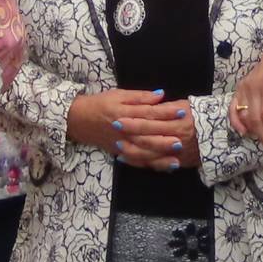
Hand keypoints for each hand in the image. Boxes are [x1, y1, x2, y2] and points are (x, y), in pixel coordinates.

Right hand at [66, 89, 194, 168]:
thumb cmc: (101, 103)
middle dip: (165, 138)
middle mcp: (123, 131)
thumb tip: (160, 95)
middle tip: (183, 139)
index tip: (182, 112)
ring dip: (159, 156)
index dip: (165, 113)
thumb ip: (140, 97)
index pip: (148, 113)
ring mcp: (121, 145)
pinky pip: (137, 162)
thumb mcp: (118, 94)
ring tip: (177, 157)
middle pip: (147, 136)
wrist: (78, 120)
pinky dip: (150, 165)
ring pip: (142, 153)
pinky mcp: (120, 153)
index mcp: (124, 113)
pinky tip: (164, 166)